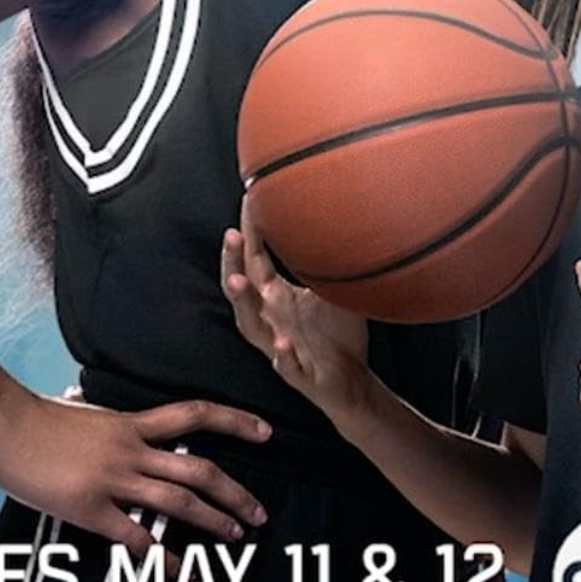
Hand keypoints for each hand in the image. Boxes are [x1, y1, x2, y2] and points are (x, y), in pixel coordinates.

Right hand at [0, 384, 269, 558]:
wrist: (0, 421)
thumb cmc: (33, 417)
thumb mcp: (83, 415)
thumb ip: (110, 429)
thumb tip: (125, 434)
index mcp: (130, 423)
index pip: (194, 415)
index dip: (235, 423)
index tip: (266, 433)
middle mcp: (131, 450)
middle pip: (198, 469)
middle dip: (234, 494)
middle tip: (258, 514)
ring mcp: (113, 480)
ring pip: (178, 502)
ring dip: (213, 522)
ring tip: (235, 539)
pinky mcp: (90, 509)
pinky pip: (137, 538)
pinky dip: (162, 558)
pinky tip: (178, 573)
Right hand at [220, 198, 372, 417]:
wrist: (349, 381)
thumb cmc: (336, 333)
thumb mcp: (331, 290)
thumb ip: (325, 260)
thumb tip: (343, 216)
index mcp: (274, 298)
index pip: (254, 261)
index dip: (247, 233)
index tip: (248, 200)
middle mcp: (270, 319)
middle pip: (242, 290)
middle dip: (232, 263)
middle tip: (231, 235)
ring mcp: (279, 347)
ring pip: (252, 327)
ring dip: (243, 304)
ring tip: (239, 281)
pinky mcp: (298, 374)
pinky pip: (285, 366)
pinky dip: (282, 356)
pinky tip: (282, 343)